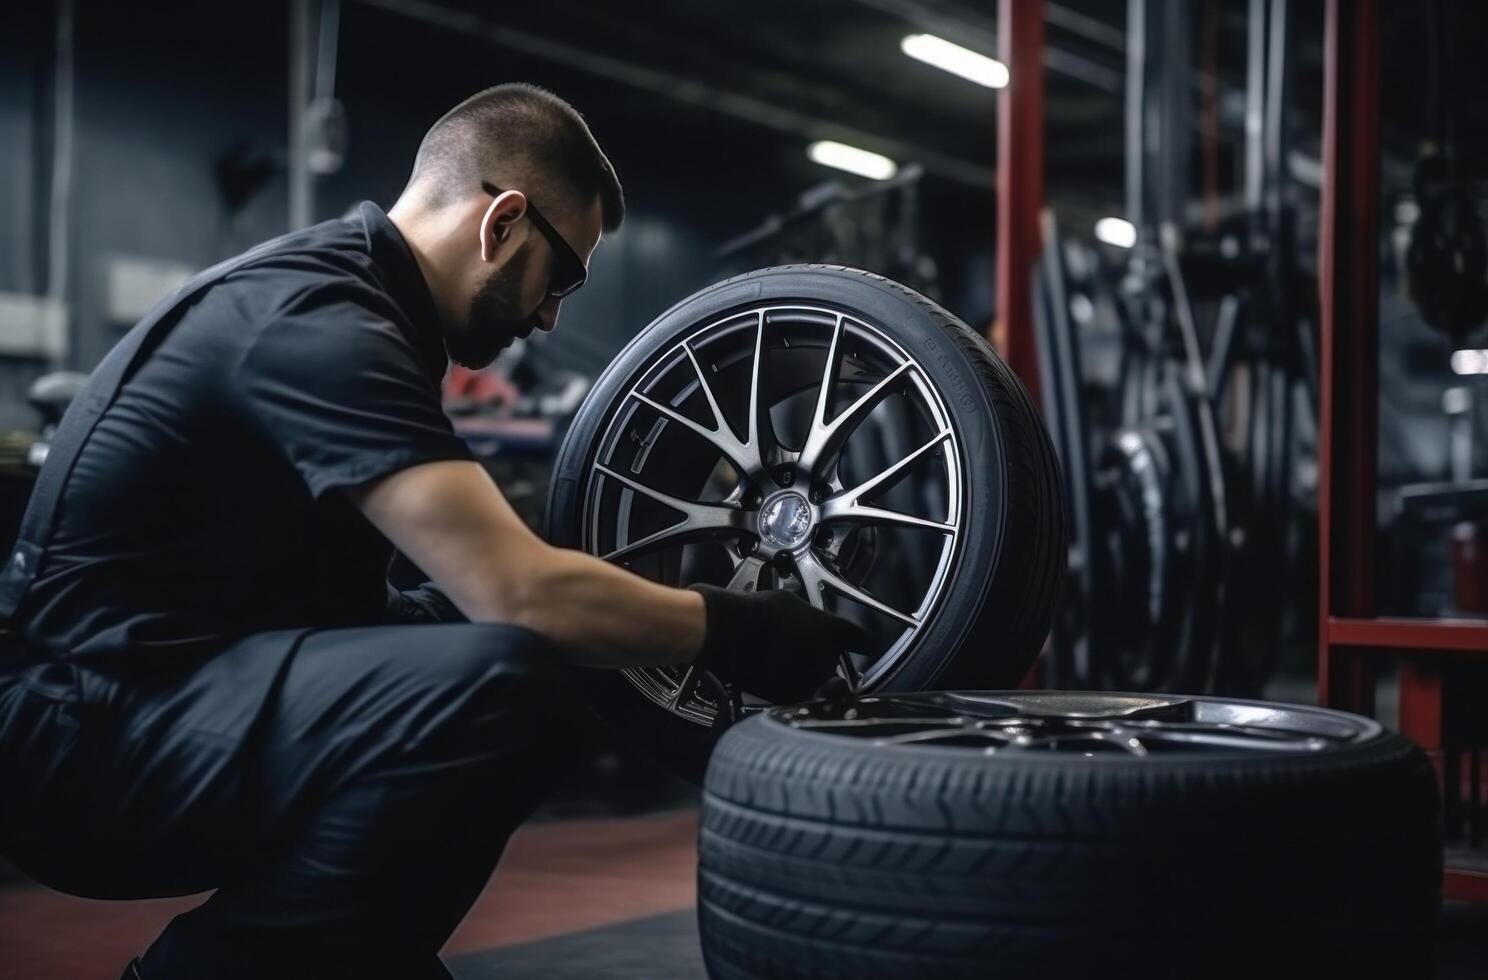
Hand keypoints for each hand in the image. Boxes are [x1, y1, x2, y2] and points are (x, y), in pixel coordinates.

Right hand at [689, 584, 870, 703]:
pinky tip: (774, 673)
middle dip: (829, 664)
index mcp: (832, 631)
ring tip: (785, 663)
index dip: (866, 644)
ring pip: (820, 684)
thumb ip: (809, 615)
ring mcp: (810, 681)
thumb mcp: (789, 602)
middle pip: (840, 666)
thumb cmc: (757, 612)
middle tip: (807, 654)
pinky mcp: (789, 698)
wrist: (728, 631)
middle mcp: (827, 659)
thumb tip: (809, 617)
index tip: (866, 646)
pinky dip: (792, 688)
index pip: (863, 640)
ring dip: (811, 678)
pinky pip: (799, 694)